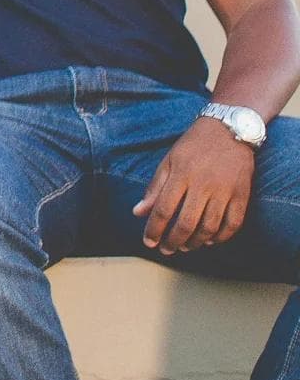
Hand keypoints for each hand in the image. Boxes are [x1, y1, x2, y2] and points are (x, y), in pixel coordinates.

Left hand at [133, 115, 253, 254]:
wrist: (229, 130)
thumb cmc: (193, 146)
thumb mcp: (168, 161)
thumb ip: (154, 188)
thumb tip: (137, 213)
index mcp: (181, 175)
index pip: (163, 210)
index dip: (154, 229)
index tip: (148, 242)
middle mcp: (203, 184)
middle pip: (186, 222)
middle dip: (173, 241)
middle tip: (166, 250)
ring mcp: (225, 190)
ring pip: (209, 226)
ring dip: (195, 242)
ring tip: (185, 247)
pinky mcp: (242, 194)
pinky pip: (233, 223)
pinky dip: (221, 237)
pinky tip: (209, 240)